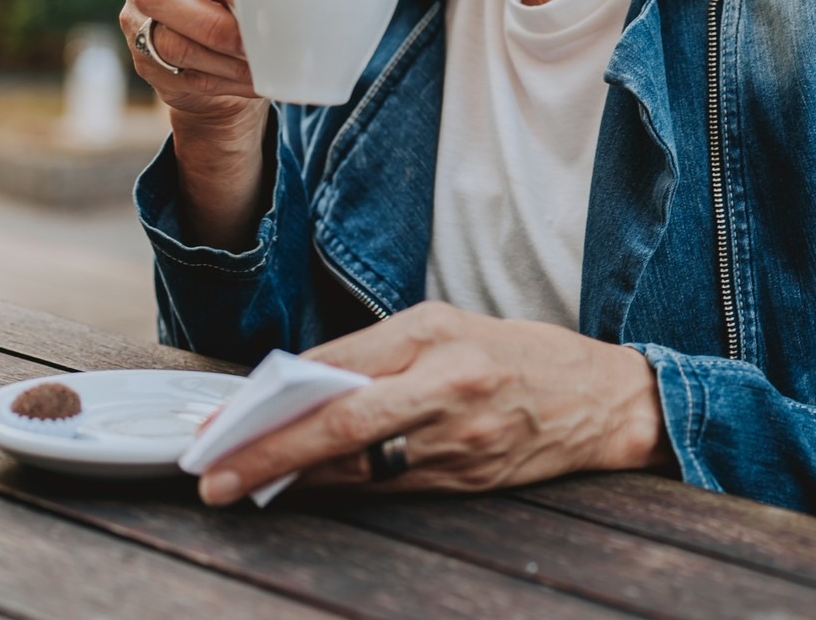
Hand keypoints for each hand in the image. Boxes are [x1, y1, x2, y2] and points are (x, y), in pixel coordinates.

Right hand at [118, 0, 268, 247]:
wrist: (224, 45)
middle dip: (211, 22)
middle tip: (251, 42)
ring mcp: (135, 16)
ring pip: (168, 41)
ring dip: (220, 60)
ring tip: (259, 68)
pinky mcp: (142, 58)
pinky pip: (176, 74)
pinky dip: (219, 82)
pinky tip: (250, 82)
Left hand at [197, 302, 671, 505]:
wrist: (601, 401)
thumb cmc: (520, 352)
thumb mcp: (449, 324)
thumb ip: (379, 351)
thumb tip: (305, 383)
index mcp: (439, 337)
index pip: (343, 367)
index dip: (278, 398)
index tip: (224, 420)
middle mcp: (447, 389)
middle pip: (343, 427)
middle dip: (270, 453)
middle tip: (214, 476)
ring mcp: (458, 443)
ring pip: (359, 469)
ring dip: (295, 479)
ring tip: (243, 483)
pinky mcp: (465, 481)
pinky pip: (388, 489)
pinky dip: (341, 490)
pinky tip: (304, 490)